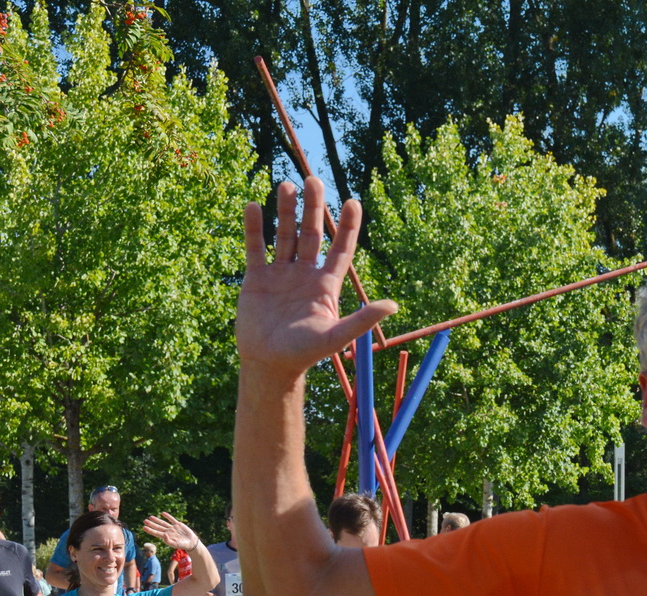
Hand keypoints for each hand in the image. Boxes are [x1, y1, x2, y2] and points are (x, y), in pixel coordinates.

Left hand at [141, 513, 199, 551]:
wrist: (191, 542)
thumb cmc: (183, 545)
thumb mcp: (175, 544)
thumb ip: (168, 540)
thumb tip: (164, 535)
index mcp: (166, 537)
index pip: (156, 533)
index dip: (150, 530)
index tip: (144, 527)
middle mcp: (168, 532)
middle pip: (158, 527)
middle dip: (151, 524)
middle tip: (145, 521)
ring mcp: (173, 528)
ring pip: (163, 523)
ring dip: (157, 520)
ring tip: (150, 517)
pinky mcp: (178, 524)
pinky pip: (172, 519)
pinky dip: (167, 516)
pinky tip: (163, 513)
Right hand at [237, 178, 397, 380]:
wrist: (269, 364)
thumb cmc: (305, 354)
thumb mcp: (336, 336)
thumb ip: (363, 320)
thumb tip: (394, 306)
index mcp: (326, 285)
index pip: (340, 249)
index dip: (348, 227)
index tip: (353, 201)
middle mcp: (305, 275)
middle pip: (312, 234)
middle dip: (313, 208)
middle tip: (313, 180)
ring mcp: (280, 274)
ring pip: (285, 236)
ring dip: (284, 211)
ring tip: (286, 185)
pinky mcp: (256, 278)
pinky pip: (255, 248)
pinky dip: (254, 228)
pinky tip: (252, 206)